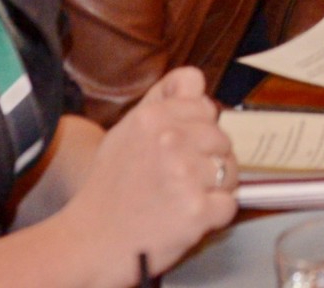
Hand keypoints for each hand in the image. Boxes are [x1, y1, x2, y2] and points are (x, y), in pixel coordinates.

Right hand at [51, 69, 237, 287]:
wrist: (92, 242)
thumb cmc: (110, 189)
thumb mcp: (125, 133)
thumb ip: (160, 103)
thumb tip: (194, 80)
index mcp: (152, 116)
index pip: (204, 103)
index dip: (199, 125)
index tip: (184, 145)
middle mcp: (170, 139)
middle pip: (222, 137)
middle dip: (210, 158)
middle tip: (183, 179)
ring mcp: (185, 174)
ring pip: (230, 170)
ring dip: (215, 187)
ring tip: (185, 198)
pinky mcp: (197, 209)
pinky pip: (229, 205)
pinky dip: (214, 215)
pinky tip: (187, 217)